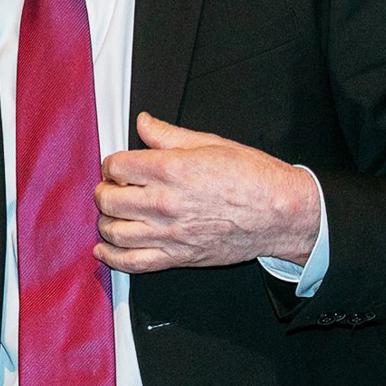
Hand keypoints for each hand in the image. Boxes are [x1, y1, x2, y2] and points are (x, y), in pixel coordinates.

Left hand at [92, 112, 319, 272]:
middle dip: (104, 191)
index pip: (117, 166)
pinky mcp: (179, 257)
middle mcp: (165, 203)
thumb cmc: (252, 176)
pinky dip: (113, 257)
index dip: (112, 163)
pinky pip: (135, 262)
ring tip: (112, 213)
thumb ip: (169, 135)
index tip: (118, 165)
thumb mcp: (210, 143)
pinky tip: (104, 249)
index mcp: (171, 169)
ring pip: (115, 231)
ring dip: (106, 221)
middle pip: (109, 199)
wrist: (281, 213)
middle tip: (112, 187)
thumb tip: (143, 122)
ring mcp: (170, 233)